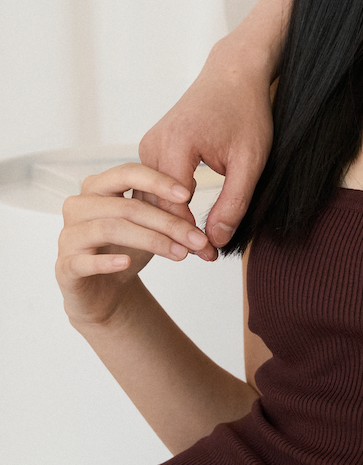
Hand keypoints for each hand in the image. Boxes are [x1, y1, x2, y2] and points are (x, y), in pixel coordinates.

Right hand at [56, 164, 210, 327]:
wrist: (105, 292)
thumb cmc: (129, 248)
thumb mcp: (151, 222)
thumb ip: (165, 202)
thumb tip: (190, 185)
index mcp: (100, 186)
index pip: (128, 173)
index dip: (158, 182)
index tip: (187, 195)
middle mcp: (79, 205)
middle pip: (126, 206)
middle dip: (167, 222)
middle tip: (196, 239)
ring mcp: (68, 235)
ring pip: (111, 229)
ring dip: (151, 241)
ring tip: (181, 253)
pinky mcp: (64, 266)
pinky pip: (83, 261)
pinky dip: (106, 261)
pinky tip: (125, 263)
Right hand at [138, 45, 273, 253]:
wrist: (233, 74)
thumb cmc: (246, 111)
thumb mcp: (250, 159)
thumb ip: (234, 201)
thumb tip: (215, 241)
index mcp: (175, 146)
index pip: (174, 206)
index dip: (191, 236)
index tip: (210, 257)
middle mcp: (151, 145)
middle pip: (156, 205)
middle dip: (180, 233)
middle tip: (207, 258)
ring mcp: (147, 145)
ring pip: (151, 197)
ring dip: (172, 221)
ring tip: (199, 246)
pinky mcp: (150, 147)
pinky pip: (153, 185)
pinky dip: (168, 204)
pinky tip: (188, 222)